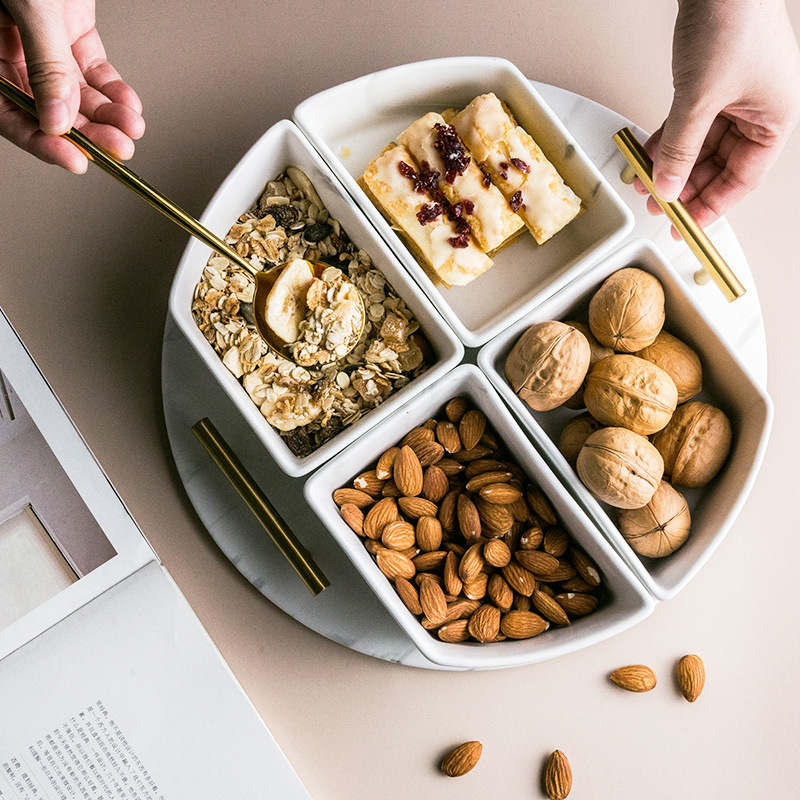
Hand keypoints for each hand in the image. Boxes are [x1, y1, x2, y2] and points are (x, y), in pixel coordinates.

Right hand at [0, 0, 143, 171]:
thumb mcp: (27, 9)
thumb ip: (44, 65)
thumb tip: (58, 120)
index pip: (11, 115)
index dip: (43, 143)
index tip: (75, 161)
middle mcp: (10, 54)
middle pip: (51, 112)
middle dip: (88, 135)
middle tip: (117, 150)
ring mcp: (41, 44)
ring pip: (77, 96)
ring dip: (107, 118)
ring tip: (131, 130)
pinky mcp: (68, 32)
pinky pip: (93, 71)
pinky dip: (114, 90)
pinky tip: (129, 107)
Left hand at [636, 0, 799, 236]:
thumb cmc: (730, 23)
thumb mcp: (699, 101)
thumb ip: (681, 150)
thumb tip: (668, 188)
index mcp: (774, 120)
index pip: (741, 180)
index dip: (710, 206)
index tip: (684, 225)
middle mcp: (758, 110)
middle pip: (719, 165)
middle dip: (685, 186)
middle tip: (657, 205)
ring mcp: (735, 96)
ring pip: (701, 145)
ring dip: (673, 164)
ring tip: (646, 183)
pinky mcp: (712, 81)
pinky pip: (690, 122)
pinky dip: (669, 139)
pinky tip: (648, 155)